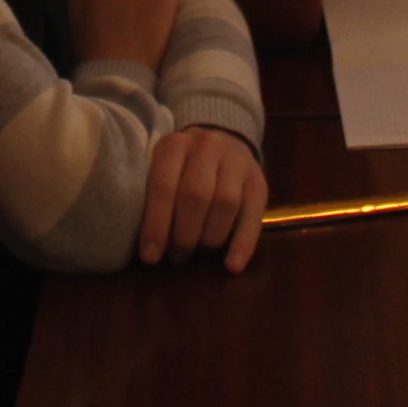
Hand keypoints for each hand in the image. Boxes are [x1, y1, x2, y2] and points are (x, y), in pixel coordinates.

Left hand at [140, 126, 267, 270]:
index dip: (156, 225)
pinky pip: (253, 215)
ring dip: (210, 238)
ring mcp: (236, 162)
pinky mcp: (259, 181)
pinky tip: (232, 266)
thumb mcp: (163, 169)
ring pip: (226, 204)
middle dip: (184, 235)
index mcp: (175, 145)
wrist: (222, 140)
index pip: (163, 186)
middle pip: (196, 195)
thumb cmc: (182, 168)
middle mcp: (207, 147)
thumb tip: (148, 246)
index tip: (150, 257)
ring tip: (199, 255)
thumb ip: (153, 198)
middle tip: (177, 257)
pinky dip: (243, 244)